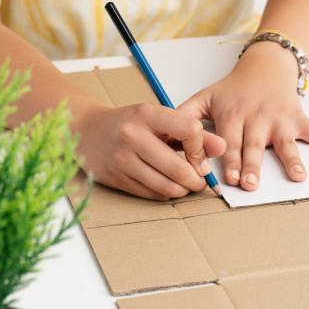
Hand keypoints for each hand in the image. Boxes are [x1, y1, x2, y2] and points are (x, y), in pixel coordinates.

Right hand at [72, 102, 225, 199]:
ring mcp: (122, 159)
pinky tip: (167, 185)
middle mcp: (133, 135)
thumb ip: (192, 133)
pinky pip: (152, 194)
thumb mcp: (160, 119)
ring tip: (187, 185)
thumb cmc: (130, 123)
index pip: (190, 130)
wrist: (86, 130)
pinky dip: (166, 193)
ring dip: (183, 190)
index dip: (202, 148)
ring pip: (167, 187)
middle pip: (180, 168)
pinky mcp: (116, 178)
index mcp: (148, 113)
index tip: (200, 156)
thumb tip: (222, 148)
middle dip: (197, 180)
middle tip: (200, 180)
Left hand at [179, 41, 308, 190]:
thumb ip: (184, 116)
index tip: (224, 178)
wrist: (265, 64)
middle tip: (250, 184)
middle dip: (251, 165)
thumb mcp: (205, 97)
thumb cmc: (233, 87)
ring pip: (285, 142)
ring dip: (292, 159)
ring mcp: (279, 119)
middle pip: (253, 145)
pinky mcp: (298, 118)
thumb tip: (165, 140)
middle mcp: (256, 118)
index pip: (226, 141)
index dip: (224, 159)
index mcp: (232, 115)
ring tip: (298, 176)